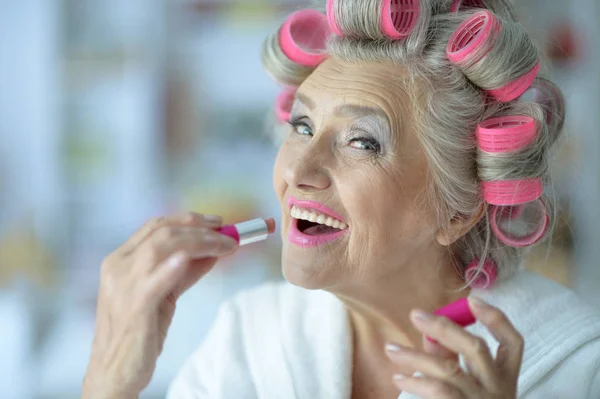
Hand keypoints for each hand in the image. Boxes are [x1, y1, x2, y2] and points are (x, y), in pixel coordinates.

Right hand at [82, 213, 237, 398]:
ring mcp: (124, 285)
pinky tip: (190, 258)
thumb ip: (184, 271)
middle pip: (163, 232)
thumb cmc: (139, 333)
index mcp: (120, 260)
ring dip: (200, 241)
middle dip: (201, 228)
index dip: (188, 219)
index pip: (155, 226)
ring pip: (162, 246)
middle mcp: (118, 267)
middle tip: (229, 235)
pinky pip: (154, 279)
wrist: (114, 371)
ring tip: (225, 245)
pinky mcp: (134, 306)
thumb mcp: (163, 294)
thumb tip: (214, 251)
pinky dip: (173, 266)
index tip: (216, 222)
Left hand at [385, 297, 523, 398]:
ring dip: (416, 357)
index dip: (496, 319)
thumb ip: (452, 360)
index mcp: (505, 378)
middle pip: (476, 349)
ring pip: (449, 371)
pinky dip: (415, 382)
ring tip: (391, 350)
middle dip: (444, 327)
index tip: (472, 300)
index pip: (514, 343)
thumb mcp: (470, 386)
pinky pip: (438, 393)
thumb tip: (429, 335)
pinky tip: (399, 379)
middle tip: (415, 315)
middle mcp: (498, 390)